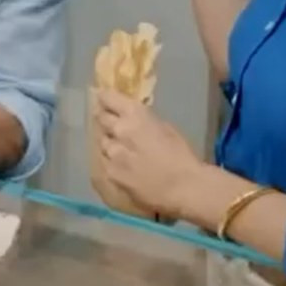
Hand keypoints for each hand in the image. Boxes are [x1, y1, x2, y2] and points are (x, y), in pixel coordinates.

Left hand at [94, 88, 202, 219]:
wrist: (184, 188)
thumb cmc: (182, 155)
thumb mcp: (165, 128)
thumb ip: (144, 121)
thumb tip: (133, 120)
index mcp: (135, 114)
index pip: (108, 98)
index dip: (105, 98)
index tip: (103, 99)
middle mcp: (119, 130)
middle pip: (101, 119)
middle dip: (105, 119)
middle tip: (110, 123)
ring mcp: (112, 152)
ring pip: (102, 143)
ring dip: (109, 143)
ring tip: (120, 151)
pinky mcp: (110, 173)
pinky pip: (104, 162)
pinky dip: (110, 162)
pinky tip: (121, 168)